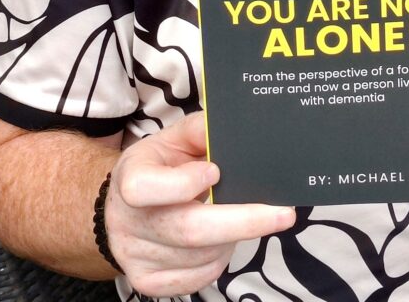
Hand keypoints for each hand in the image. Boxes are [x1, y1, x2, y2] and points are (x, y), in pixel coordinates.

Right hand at [105, 112, 295, 296]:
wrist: (126, 205)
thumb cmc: (158, 165)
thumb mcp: (174, 138)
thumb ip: (200, 130)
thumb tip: (233, 127)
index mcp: (129, 176)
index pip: (145, 187)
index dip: (183, 183)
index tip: (217, 172)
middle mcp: (126, 222)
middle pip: (188, 231)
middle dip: (242, 222)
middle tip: (283, 214)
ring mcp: (135, 257)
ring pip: (200, 256)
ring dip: (232, 238)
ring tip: (241, 217)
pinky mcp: (149, 282)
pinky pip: (199, 277)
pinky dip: (221, 257)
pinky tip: (223, 239)